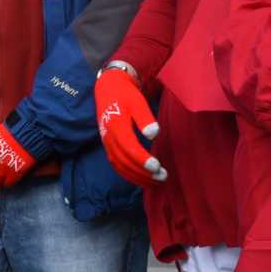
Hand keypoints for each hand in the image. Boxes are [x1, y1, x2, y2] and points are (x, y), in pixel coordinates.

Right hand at [96, 67, 166, 184]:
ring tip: (156, 181)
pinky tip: (142, 178)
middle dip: (143, 172)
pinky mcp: (109, 146)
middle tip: (163, 176)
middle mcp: (109, 138)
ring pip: (120, 166)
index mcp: (116, 126)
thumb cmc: (126, 95)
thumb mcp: (137, 102)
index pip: (129, 148)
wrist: (108, 89)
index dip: (142, 159)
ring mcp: (107, 143)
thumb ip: (144, 118)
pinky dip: (129, 174)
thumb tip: (153, 134)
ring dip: (138, 177)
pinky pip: (117, 165)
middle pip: (125, 161)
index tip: (157, 166)